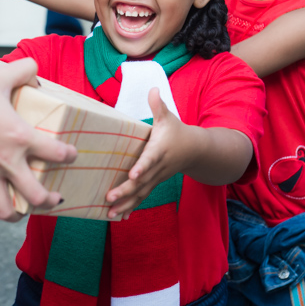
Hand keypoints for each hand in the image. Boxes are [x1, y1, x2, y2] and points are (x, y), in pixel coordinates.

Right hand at [0, 58, 76, 220]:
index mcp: (20, 137)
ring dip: (17, 212)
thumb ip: (22, 70)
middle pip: (36, 197)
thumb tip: (35, 71)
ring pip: (6, 211)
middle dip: (49, 201)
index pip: (58, 154)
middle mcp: (5, 162)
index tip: (72, 155)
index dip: (70, 156)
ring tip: (22, 208)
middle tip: (54, 197)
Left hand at [105, 88, 193, 218]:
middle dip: (125, 191)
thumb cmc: (176, 131)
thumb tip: (153, 88)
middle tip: (109, 198)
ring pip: (140, 194)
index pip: (150, 160)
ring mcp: (156, 178)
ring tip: (109, 214)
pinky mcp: (153, 183)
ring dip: (125, 204)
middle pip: (141, 182)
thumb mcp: (168, 116)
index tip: (132, 175)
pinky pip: (141, 197)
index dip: (142, 167)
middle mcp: (158, 167)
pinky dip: (131, 207)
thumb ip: (157, 105)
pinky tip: (118, 217)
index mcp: (159, 150)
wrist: (195, 150)